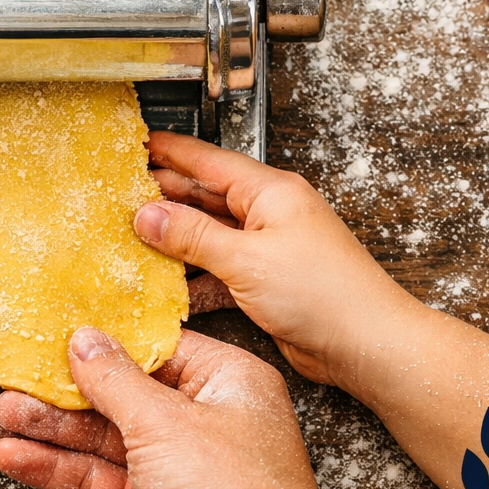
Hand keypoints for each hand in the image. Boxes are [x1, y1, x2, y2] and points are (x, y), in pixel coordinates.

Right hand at [0, 328, 417, 488]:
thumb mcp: (167, 423)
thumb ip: (116, 379)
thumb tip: (83, 339)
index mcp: (224, 382)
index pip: (151, 349)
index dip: (98, 342)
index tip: (49, 333)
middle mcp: (201, 422)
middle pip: (117, 395)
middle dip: (58, 392)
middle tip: (5, 382)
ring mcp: (175, 470)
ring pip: (100, 439)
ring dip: (47, 430)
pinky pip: (96, 480)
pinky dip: (55, 468)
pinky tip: (14, 457)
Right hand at [135, 132, 418, 389]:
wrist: (367, 344)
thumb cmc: (327, 293)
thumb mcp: (247, 259)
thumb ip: (193, 236)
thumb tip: (149, 215)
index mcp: (271, 192)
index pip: (208, 161)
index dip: (170, 152)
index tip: (138, 143)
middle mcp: (270, 214)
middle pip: (205, 197)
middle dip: (164, 197)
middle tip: (121, 195)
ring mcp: (269, 248)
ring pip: (210, 236)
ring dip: (176, 241)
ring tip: (133, 240)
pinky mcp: (267, 283)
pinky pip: (219, 270)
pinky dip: (194, 277)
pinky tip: (168, 285)